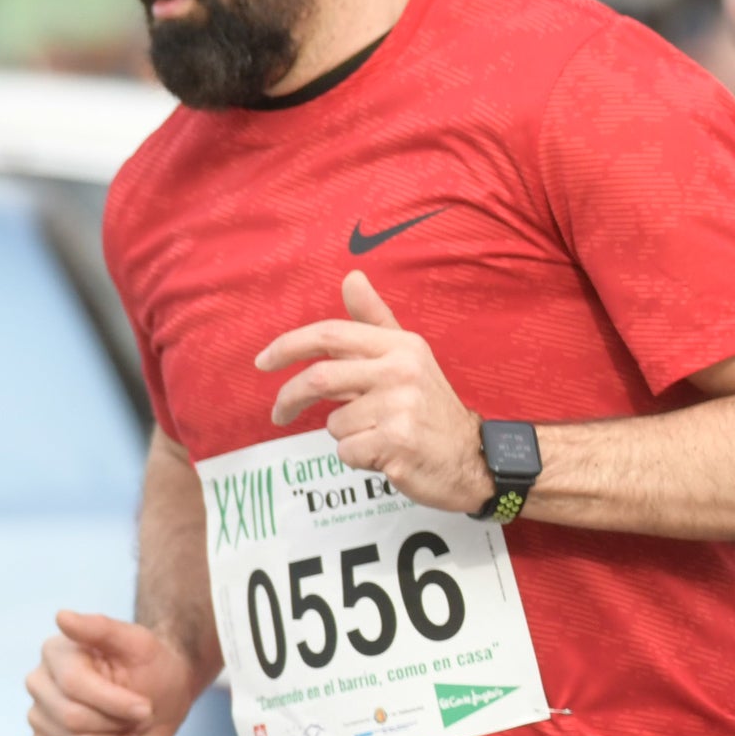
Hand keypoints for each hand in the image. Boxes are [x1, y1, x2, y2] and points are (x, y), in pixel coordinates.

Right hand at [25, 610, 207, 735]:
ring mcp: (38, 716)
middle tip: (137, 711)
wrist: (160, 695)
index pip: (75, 687)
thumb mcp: (140, 642)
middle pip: (74, 720)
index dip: (116, 702)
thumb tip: (62, 616)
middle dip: (118, 721)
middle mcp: (39, 684)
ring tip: (125, 723)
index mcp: (56, 653)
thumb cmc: (152, 667)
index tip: (145, 706)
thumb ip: (102, 628)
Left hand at [255, 272, 489, 512]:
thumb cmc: (431, 408)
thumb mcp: (409, 357)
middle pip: (319, 378)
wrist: (472, 457)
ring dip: (345, 434)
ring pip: (334, 422)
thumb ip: (375, 320)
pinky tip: (385, 454)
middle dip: (289, 398)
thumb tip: (351, 277)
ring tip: (376, 435)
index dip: (289, 345)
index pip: (332, 335)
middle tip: (279, 414)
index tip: (262, 361)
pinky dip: (358, 458)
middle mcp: (402, 371)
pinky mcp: (397, 442)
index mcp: (401, 346)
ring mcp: (401, 406)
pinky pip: (347, 451)